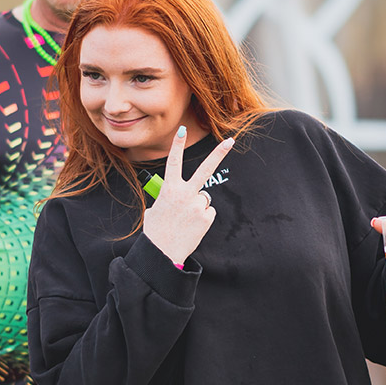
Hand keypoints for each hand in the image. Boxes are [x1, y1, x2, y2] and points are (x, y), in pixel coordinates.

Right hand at [142, 125, 233, 264]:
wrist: (162, 253)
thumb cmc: (156, 231)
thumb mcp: (155, 210)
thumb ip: (167, 198)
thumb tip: (176, 199)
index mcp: (169, 189)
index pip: (173, 162)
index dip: (177, 145)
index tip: (182, 130)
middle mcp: (185, 194)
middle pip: (206, 169)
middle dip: (218, 153)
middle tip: (230, 141)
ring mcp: (198, 205)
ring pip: (204, 198)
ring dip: (197, 206)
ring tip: (185, 220)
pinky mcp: (206, 217)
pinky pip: (208, 211)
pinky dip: (202, 218)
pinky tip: (191, 226)